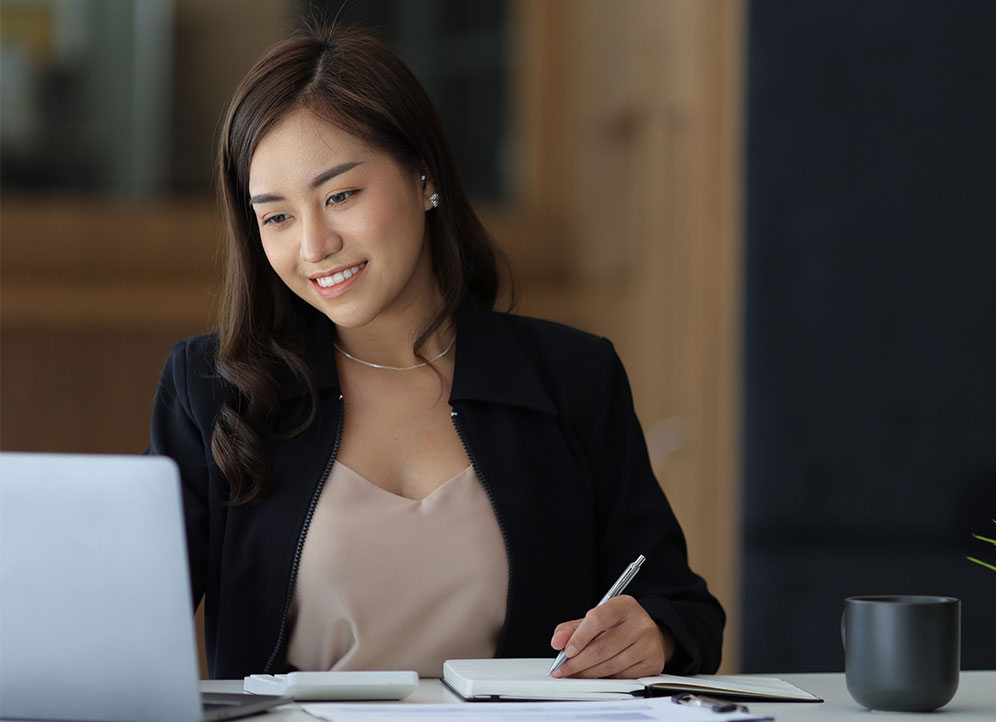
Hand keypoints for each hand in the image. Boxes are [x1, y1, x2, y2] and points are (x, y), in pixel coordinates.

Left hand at [549, 595, 674, 677]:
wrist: (650, 634)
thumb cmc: (619, 626)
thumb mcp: (597, 619)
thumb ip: (573, 628)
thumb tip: (557, 641)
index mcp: (624, 606)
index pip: (597, 619)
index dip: (579, 637)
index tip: (565, 651)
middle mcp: (640, 624)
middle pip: (602, 648)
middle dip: (577, 662)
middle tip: (562, 669)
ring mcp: (648, 645)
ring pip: (610, 665)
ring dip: (587, 673)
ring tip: (573, 674)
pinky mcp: (652, 664)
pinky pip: (621, 676)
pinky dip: (603, 678)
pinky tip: (593, 677)